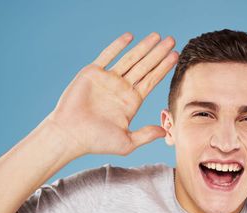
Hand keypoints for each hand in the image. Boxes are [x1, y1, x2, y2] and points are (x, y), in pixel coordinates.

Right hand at [44, 32, 177, 156]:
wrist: (70, 135)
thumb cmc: (96, 141)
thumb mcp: (127, 142)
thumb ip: (146, 135)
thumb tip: (165, 132)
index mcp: (131, 101)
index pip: (152, 80)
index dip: (164, 68)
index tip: (176, 56)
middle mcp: (121, 88)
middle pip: (145, 66)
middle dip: (158, 54)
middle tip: (172, 40)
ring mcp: (108, 79)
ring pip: (130, 59)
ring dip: (143, 47)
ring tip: (157, 36)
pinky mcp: (92, 73)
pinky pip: (107, 55)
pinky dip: (118, 46)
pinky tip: (130, 37)